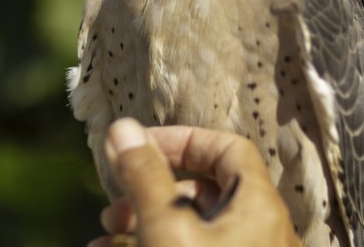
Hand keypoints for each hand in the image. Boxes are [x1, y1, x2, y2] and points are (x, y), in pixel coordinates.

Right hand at [88, 118, 298, 246]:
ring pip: (191, 229)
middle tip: (114, 204)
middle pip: (205, 192)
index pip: (228, 148)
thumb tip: (122, 127)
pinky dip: (153, 246)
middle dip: (151, 190)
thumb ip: (144, 177)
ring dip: (144, 223)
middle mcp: (259, 233)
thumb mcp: (167, 229)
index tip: (139, 146)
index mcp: (258, 207)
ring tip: (104, 233)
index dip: (182, 140)